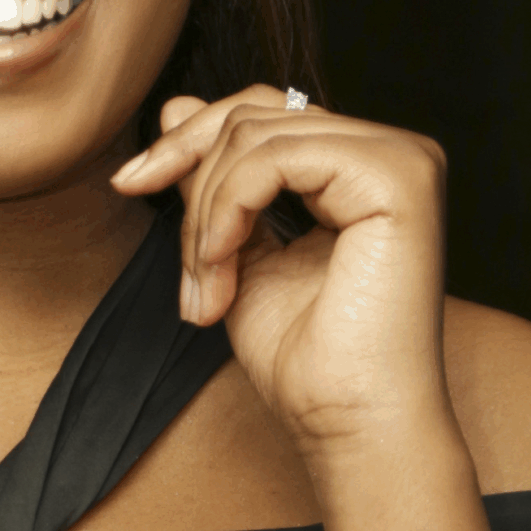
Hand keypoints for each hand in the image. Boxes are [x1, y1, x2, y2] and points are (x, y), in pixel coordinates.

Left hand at [112, 87, 453, 455]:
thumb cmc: (304, 360)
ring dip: (206, 216)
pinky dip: (226, 212)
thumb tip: (175, 106)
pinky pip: (272, 158)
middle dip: (191, 183)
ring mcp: (401, 160)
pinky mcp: (397, 179)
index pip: (260, 113)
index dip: (187, 141)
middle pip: (252, 113)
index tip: (128, 183)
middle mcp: (390, 152)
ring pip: (253, 135)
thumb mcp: (233, 249)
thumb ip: (212, 180)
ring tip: (206, 288)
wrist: (346, 423)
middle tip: (186, 270)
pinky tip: (221, 268)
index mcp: (359, 167)